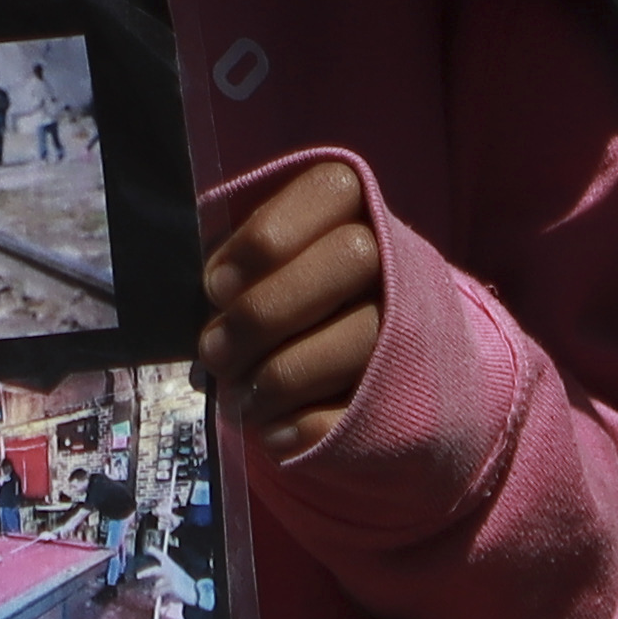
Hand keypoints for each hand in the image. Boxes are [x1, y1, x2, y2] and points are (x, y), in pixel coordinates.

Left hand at [194, 151, 386, 458]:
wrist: (383, 377)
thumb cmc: (298, 307)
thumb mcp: (275, 269)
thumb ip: (244, 263)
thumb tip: (202, 288)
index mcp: (360, 214)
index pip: (331, 190)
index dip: (267, 236)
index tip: (216, 286)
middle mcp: (399, 260)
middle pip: (351, 257)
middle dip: (265, 311)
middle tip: (214, 352)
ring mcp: (415, 329)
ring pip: (359, 339)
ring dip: (278, 377)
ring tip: (241, 397)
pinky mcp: (412, 397)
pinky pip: (355, 412)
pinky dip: (301, 426)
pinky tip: (275, 428)